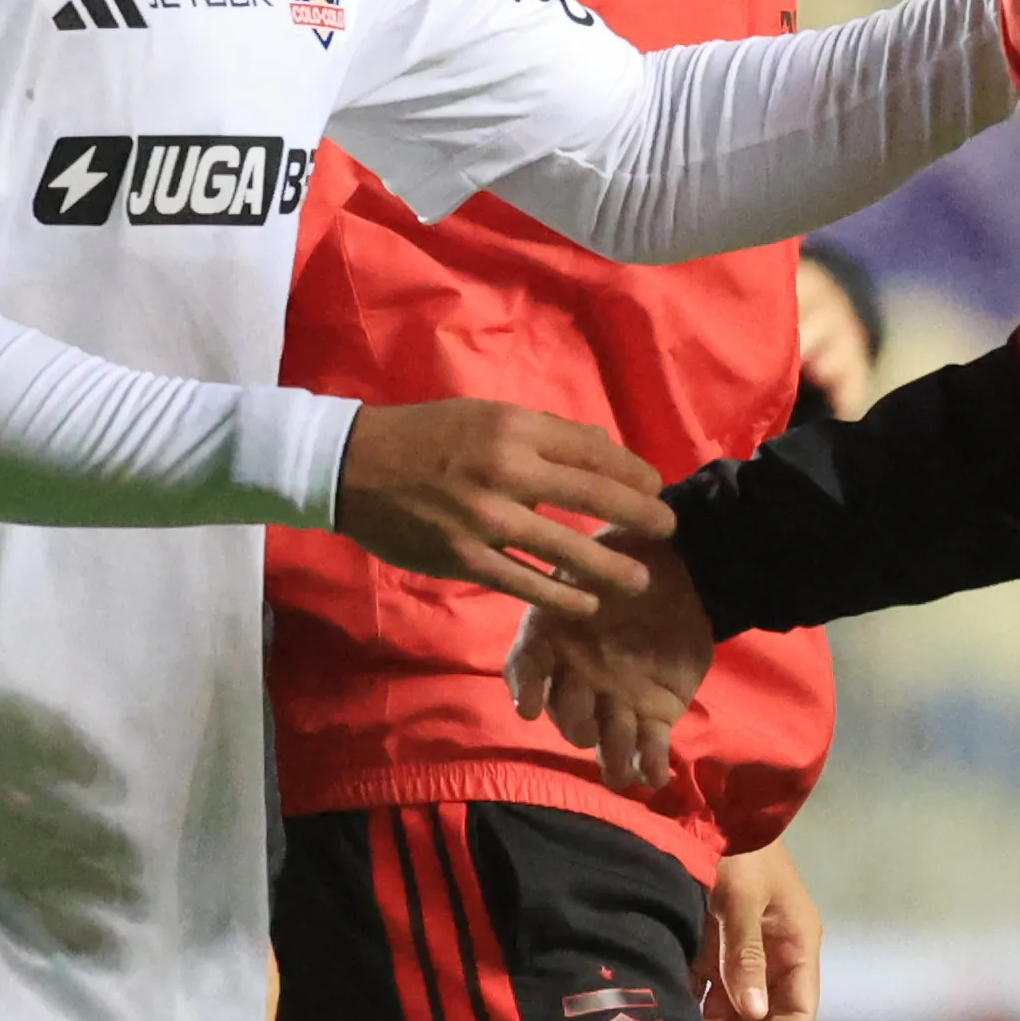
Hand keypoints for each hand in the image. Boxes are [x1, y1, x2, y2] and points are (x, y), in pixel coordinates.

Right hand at [335, 399, 673, 618]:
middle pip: (590, 495)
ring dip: (608, 567)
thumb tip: (601, 446)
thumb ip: (543, 433)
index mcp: (513, 428)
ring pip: (563, 546)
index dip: (630, 471)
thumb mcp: (485, 416)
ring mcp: (484, 518)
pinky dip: (558, 595)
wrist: (353, 467)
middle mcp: (505, 469)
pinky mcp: (463, 557)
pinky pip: (522, 581)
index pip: (590, 450)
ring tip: (638, 581)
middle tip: (667, 530)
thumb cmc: (425, 437)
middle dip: (638, 514)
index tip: (655, 486)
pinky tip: (585, 604)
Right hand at [504, 533, 715, 793]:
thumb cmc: (633, 555)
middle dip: (574, 724)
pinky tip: (654, 776)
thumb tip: (565, 554)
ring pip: (606, 736)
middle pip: (567, 710)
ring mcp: (616, 698)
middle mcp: (578, 676)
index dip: (525, 687)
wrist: (687, 571)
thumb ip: (581, 567)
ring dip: (610, 756)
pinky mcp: (654, 713)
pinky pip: (648, 744)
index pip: (527, 666)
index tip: (527, 708)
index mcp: (555, 638)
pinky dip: (650, 764)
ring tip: (619, 772)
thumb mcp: (600, 552)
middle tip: (586, 731)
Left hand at [699, 841, 821, 1020]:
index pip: (798, 1012)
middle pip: (764, 1018)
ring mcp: (742, 949)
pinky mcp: (711, 943)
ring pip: (735, 1009)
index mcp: (796, 942)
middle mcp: (774, 953)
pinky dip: (696, 1011)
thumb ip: (745, 955)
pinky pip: (709, 990)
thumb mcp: (742, 898)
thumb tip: (754, 1014)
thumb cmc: (735, 848)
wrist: (701, 802)